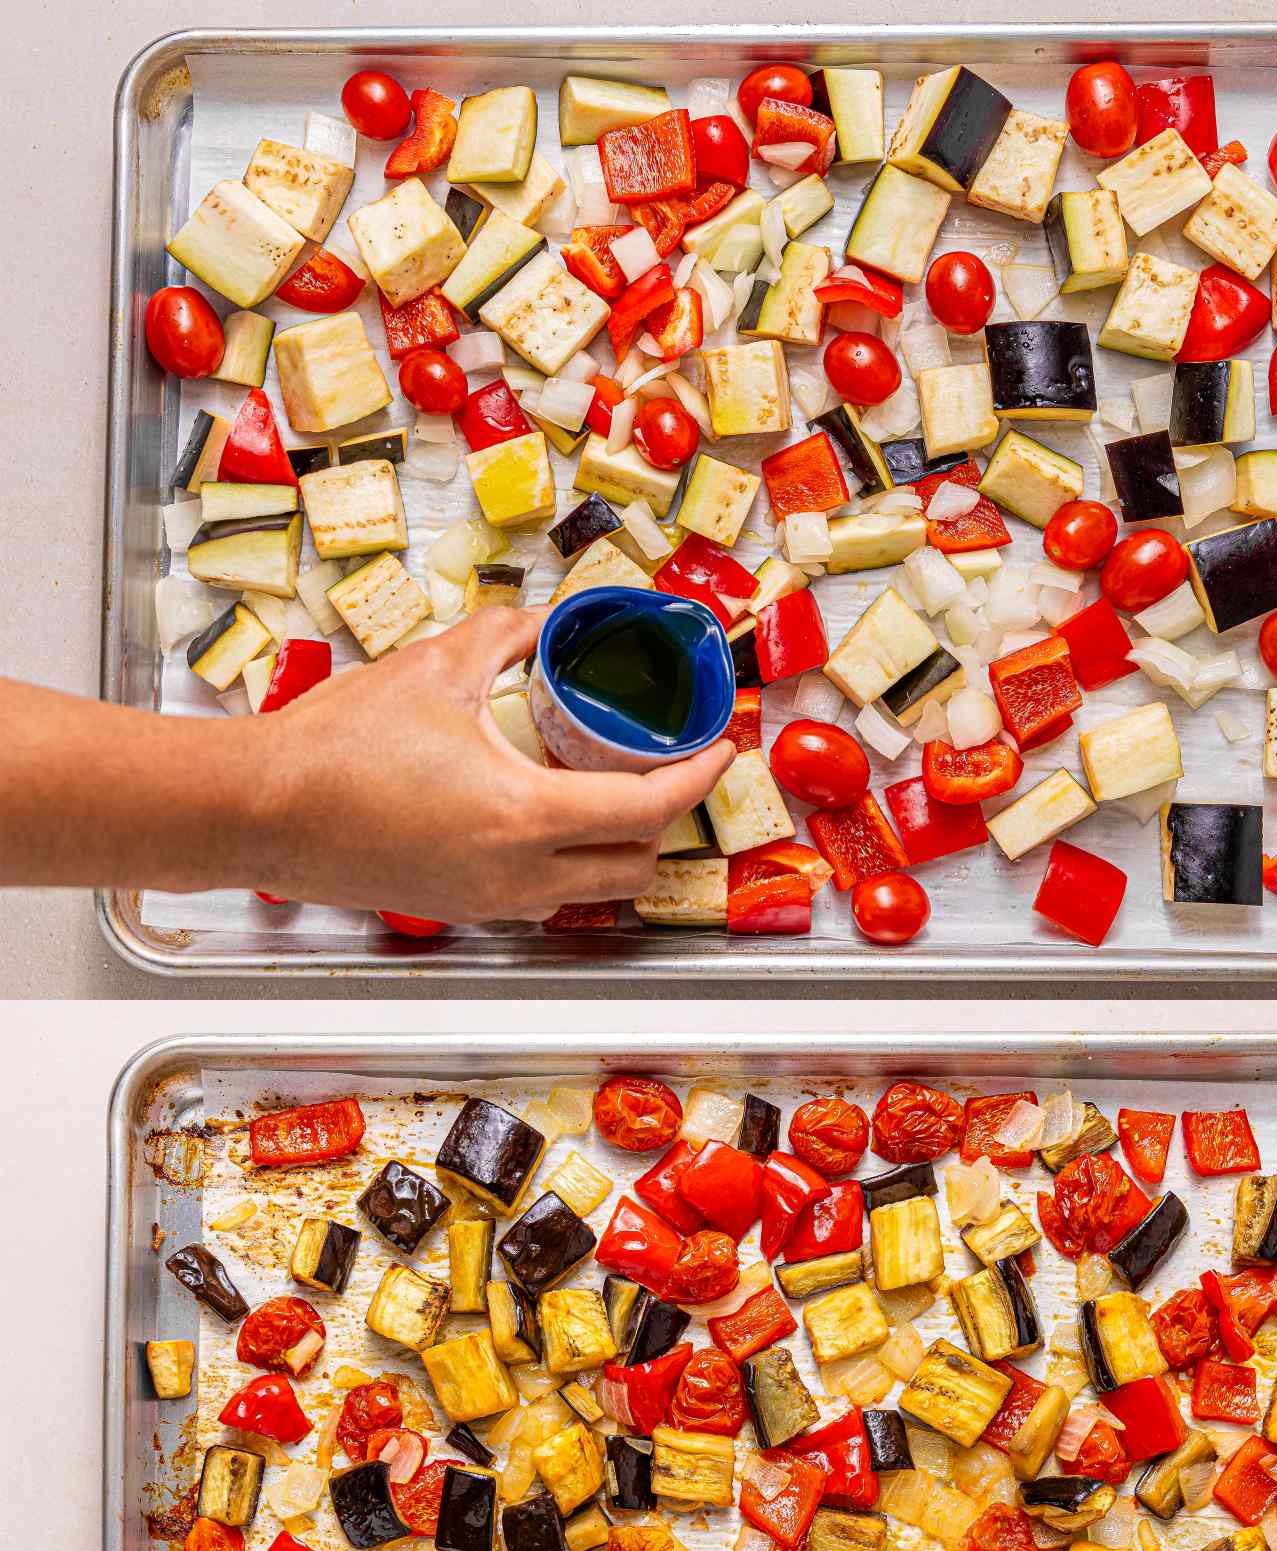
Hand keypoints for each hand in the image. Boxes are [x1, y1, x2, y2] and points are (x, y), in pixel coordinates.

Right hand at [249, 608, 736, 921]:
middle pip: (637, 863)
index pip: (648, 809)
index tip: (719, 749)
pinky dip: (569, 865)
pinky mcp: (461, 909)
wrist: (260, 811)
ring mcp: (491, 901)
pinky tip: (549, 820)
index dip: (698, 777)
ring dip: (619, 848)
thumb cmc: (336, 745)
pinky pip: (544, 899)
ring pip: (594, 890)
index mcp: (525, 816)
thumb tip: (551, 618)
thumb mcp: (436, 666)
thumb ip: (508, 633)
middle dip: (666, 817)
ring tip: (614, 790)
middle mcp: (518, 874)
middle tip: (667, 765)